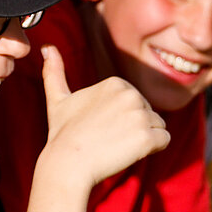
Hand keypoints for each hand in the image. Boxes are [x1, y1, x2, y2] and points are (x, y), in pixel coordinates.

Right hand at [37, 46, 168, 187]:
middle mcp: (131, 95)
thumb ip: (54, 72)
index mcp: (116, 83)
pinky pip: (164, 140)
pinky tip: (130, 152)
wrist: (67, 163)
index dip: (122, 119)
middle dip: (134, 128)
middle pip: (149, 113)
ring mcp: (140, 115)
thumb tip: (47, 48)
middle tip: (108, 139)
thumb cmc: (63, 134)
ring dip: (143, 139)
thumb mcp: (57, 99)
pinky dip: (152, 149)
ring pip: (157, 126)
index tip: (101, 127)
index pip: (137, 103)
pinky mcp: (147, 137)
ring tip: (118, 146)